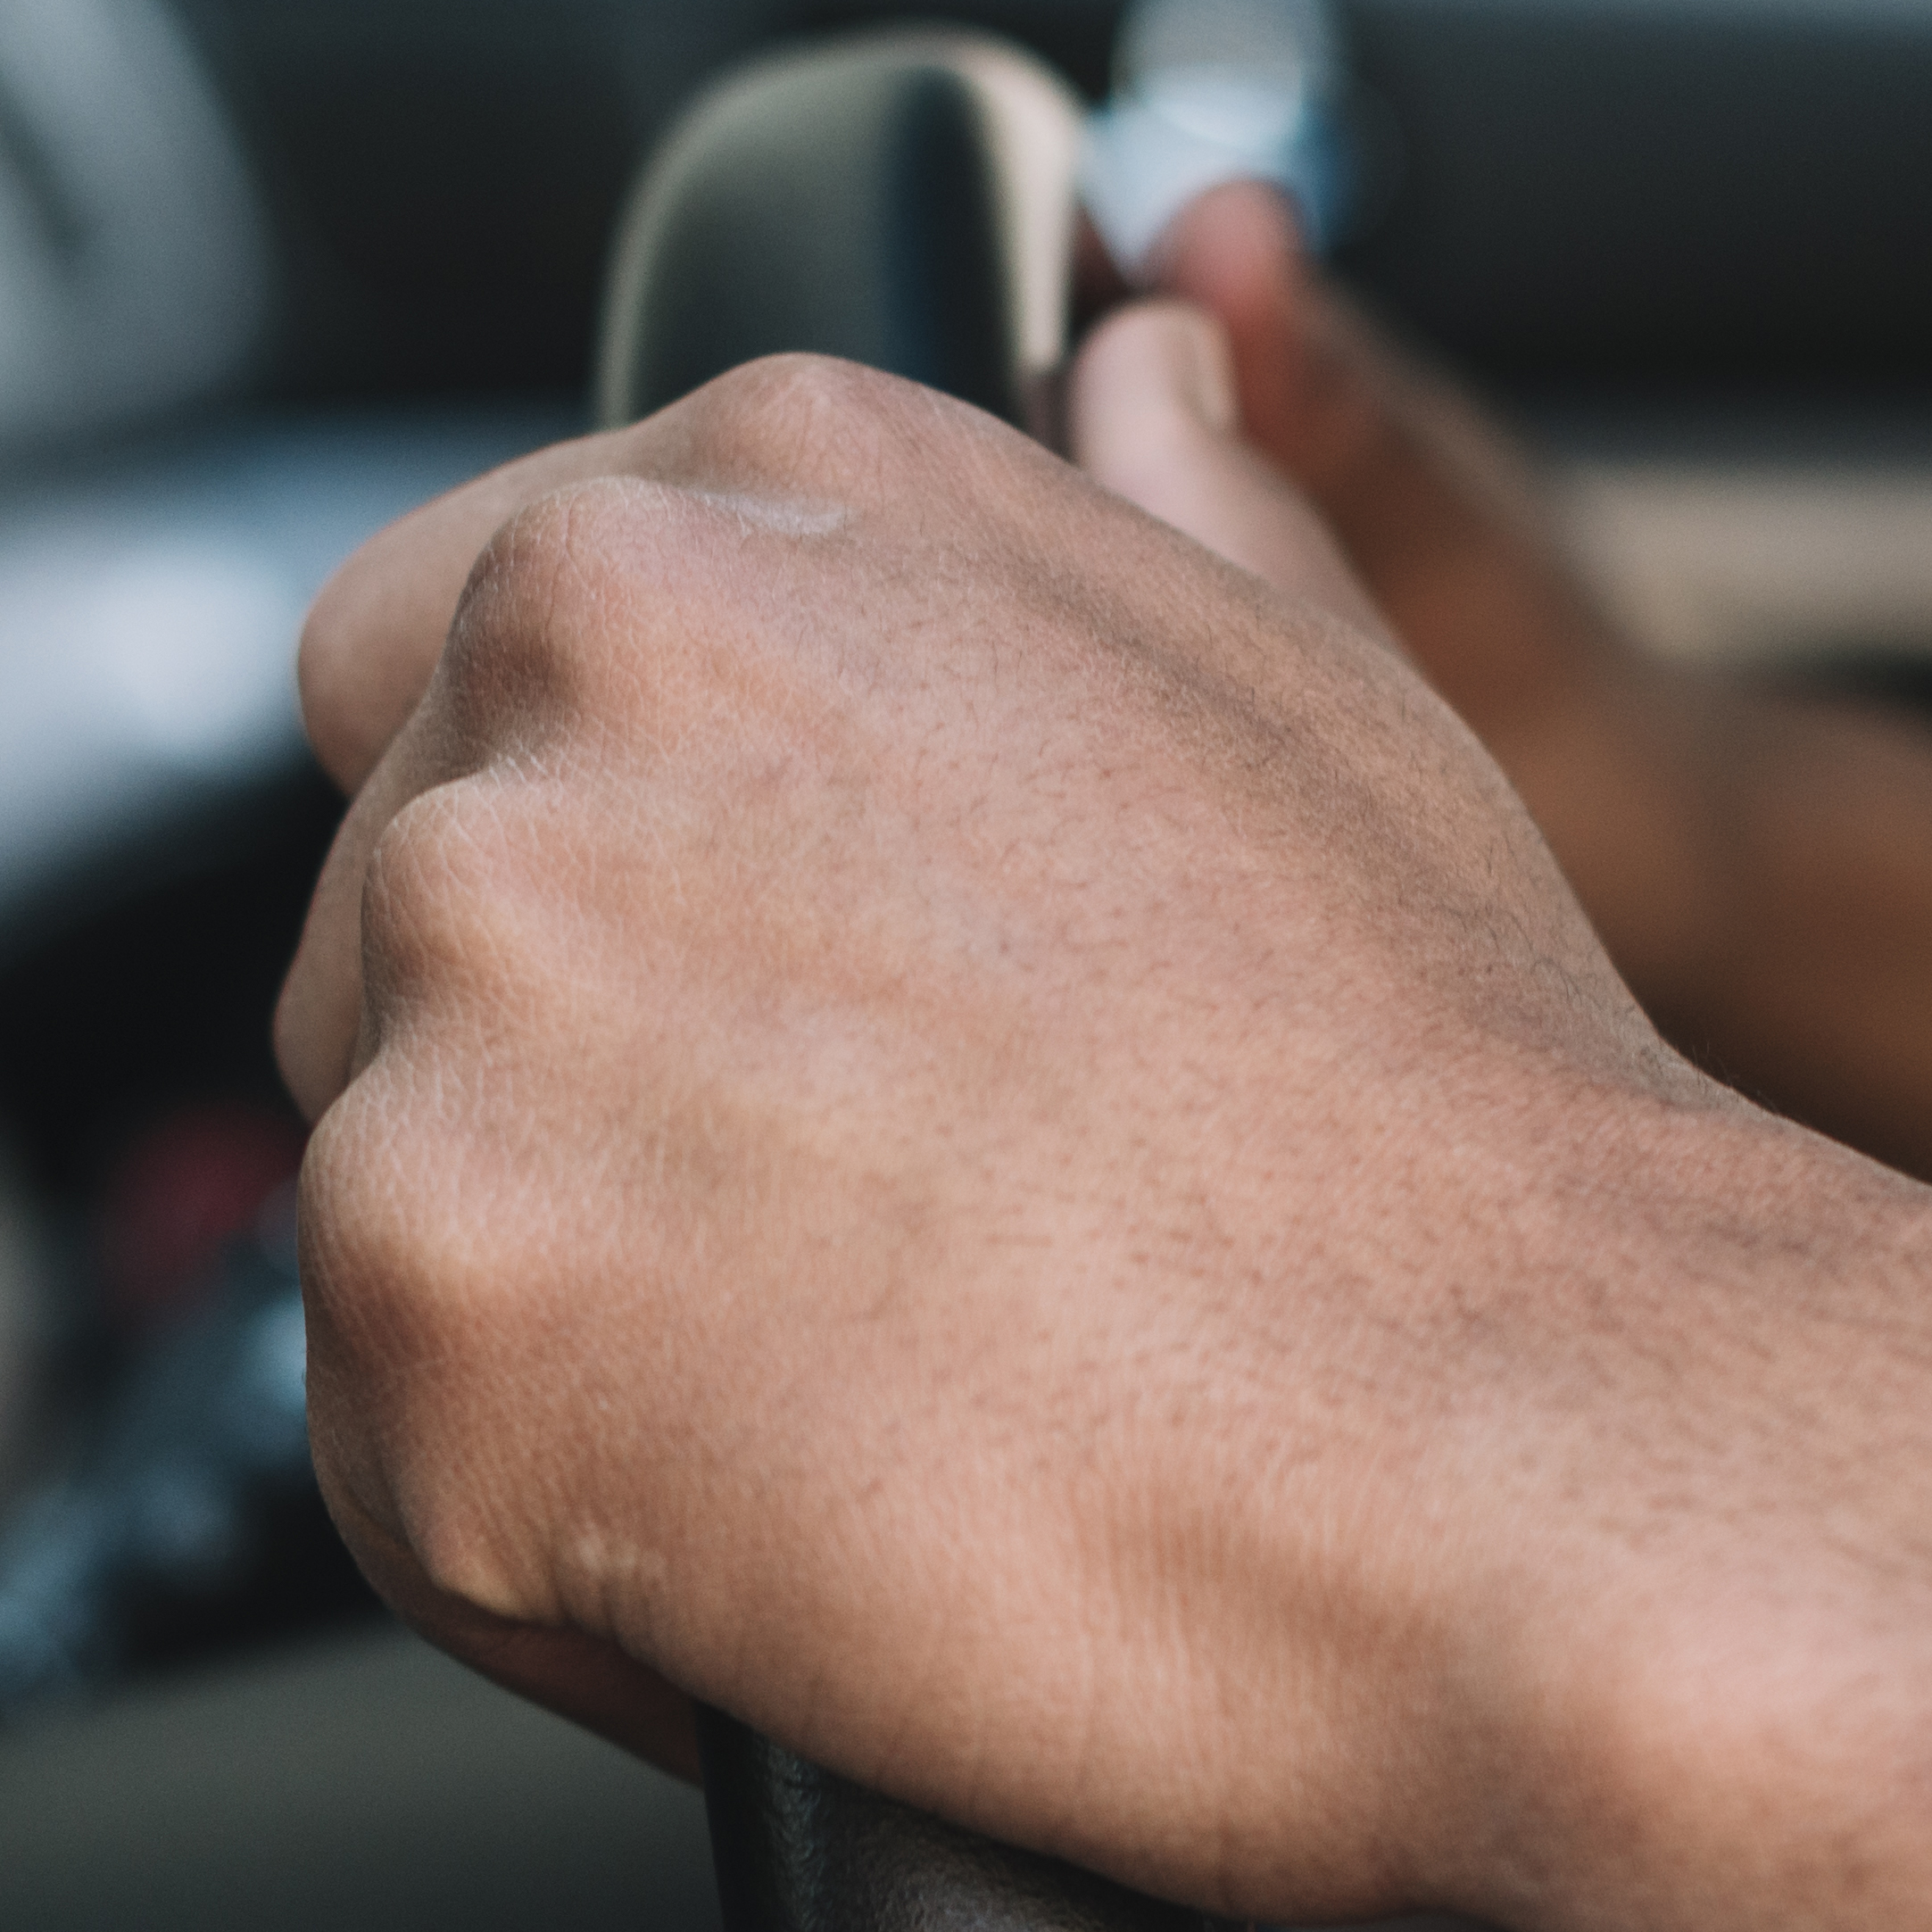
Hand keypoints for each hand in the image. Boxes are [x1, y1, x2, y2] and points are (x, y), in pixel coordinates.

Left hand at [278, 323, 1931, 1931]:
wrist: (1547, 1446)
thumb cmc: (1468, 1121)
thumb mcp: (1334, 693)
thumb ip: (1148, 517)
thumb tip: (1128, 372)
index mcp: (761, 493)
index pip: (441, 648)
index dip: (579, 864)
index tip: (730, 1017)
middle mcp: (570, 682)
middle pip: (388, 932)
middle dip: (559, 1099)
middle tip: (852, 1258)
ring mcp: (464, 990)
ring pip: (384, 1195)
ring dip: (564, 1325)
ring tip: (867, 1417)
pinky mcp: (418, 1302)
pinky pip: (389, 1463)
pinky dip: (548, 1552)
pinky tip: (800, 1559)